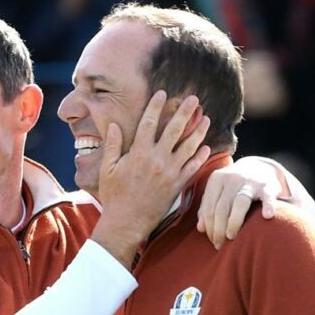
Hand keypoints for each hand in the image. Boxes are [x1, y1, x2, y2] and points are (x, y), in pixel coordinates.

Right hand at [92, 90, 210, 267]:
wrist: (126, 222)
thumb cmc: (114, 195)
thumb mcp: (107, 168)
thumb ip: (113, 145)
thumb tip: (113, 124)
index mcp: (138, 152)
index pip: (149, 122)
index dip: (156, 106)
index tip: (163, 93)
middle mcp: (157, 159)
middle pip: (174, 129)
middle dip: (185, 112)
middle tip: (194, 99)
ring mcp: (169, 172)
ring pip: (188, 146)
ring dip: (198, 131)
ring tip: (206, 118)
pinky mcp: (177, 185)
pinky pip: (192, 168)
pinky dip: (200, 157)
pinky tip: (206, 147)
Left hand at [197, 157, 286, 248]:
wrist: (260, 169)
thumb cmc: (234, 187)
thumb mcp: (218, 192)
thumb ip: (207, 208)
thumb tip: (200, 228)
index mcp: (216, 179)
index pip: (209, 208)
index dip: (209, 227)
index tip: (212, 241)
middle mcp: (232, 178)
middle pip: (222, 208)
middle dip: (219, 229)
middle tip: (220, 245)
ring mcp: (250, 181)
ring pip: (239, 203)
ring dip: (234, 222)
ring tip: (231, 237)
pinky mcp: (268, 185)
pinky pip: (268, 196)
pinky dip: (268, 205)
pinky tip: (267, 216)